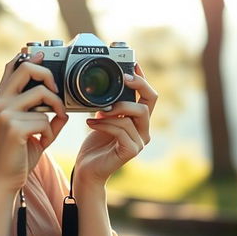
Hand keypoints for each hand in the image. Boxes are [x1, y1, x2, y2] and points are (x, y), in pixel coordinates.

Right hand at [0, 51, 68, 192]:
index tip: (44, 55)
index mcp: (0, 99)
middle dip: (48, 75)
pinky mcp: (13, 127)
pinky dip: (50, 132)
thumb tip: (62, 104)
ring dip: (56, 110)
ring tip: (52, 126)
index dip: (29, 57)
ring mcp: (4, 113)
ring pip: (42, 95)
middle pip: (27, 69)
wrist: (3, 179)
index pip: (12, 67)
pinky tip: (42, 142)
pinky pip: (45, 120)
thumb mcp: (27, 128)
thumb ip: (40, 113)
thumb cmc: (17, 155)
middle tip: (57, 91)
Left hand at [74, 62, 157, 187]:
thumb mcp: (102, 120)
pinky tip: (90, 124)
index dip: (142, 80)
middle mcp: (144, 131)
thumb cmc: (94, 146)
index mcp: (139, 122)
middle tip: (122, 79)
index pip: (148, 97)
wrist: (87, 170)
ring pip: (134, 115)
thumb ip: (110, 107)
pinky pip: (121, 129)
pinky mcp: (131, 151)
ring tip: (96, 112)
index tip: (133, 65)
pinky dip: (104, 124)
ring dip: (113, 110)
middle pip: (149, 102)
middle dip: (136, 86)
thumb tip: (108, 87)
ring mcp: (139, 142)